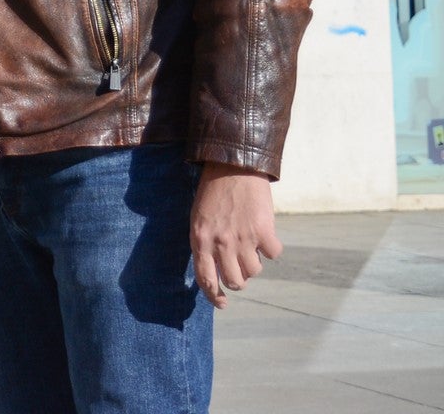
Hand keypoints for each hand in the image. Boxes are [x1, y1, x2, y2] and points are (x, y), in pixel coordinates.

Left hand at [191, 164, 281, 308]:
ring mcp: (243, 238)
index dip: (215, 296)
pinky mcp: (263, 231)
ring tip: (250, 243)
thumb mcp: (198, 218)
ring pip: (254, 271)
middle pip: (235, 280)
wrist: (233, 166)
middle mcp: (220, 243)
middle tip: (241, 269)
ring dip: (254, 262)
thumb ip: (205, 244)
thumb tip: (216, 269)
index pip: (205, 279)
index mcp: (199, 239)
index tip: (223, 304)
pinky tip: (264, 233)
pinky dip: (271, 247)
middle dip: (239, 279)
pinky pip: (273, 254)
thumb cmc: (213, 192)